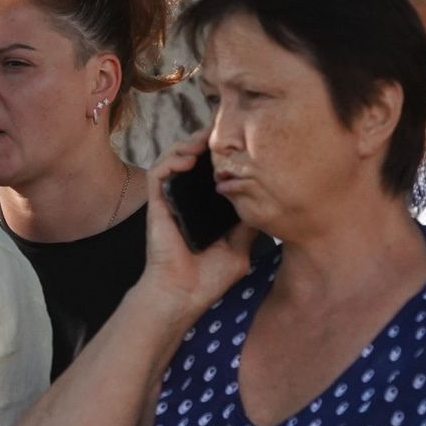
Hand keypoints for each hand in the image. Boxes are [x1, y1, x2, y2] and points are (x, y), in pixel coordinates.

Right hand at [140, 129, 256, 316]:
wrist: (183, 296)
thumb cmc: (208, 278)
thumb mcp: (241, 248)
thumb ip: (249, 224)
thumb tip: (268, 201)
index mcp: (206, 208)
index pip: (213, 171)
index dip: (222, 153)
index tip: (240, 139)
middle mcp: (187, 200)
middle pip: (192, 158)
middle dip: (206, 140)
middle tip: (222, 129)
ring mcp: (171, 200)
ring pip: (173, 158)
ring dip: (188, 144)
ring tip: (204, 140)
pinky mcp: (156, 205)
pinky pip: (158, 173)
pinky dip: (171, 160)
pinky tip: (188, 158)